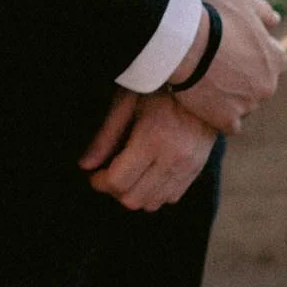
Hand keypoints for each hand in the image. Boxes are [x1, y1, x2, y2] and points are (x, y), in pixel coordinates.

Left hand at [86, 92, 216, 211]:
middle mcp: (172, 158)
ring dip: (134, 194)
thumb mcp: (126, 103)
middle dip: (114, 190)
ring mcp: (187, 167)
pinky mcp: (196, 171)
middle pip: (134, 199)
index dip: (100, 182)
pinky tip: (147, 175)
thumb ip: (105, 136)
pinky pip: (170, 198)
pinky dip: (154, 194)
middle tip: (108, 172)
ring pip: (152, 203)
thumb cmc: (158, 89)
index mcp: (152, 139)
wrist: (201, 83)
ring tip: (128, 174)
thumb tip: (85, 166)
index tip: (93, 174)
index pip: (119, 181)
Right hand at [171, 0, 286, 134]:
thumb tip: (275, 19)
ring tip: (207, 82)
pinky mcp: (226, 119)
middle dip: (245, 78)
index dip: (256, 54)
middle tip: (219, 65)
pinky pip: (229, 124)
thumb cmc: (214, 17)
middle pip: (260, 85)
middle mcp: (268, 85)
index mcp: (275, 59)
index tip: (236, 49)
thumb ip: (263, 9)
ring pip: (245, 104)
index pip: (276, 61)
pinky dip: (220, 116)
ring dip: (232, 96)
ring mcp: (248, 105)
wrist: (185, 43)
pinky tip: (206, 103)